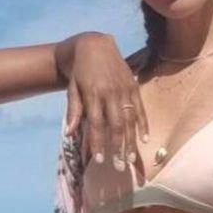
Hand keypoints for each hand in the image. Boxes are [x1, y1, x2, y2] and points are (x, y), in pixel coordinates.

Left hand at [63, 34, 147, 169]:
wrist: (94, 45)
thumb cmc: (80, 71)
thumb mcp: (72, 88)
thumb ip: (74, 111)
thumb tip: (68, 133)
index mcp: (93, 94)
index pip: (96, 124)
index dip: (97, 143)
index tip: (98, 161)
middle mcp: (111, 93)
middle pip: (116, 125)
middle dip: (117, 148)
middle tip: (119, 167)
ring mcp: (124, 90)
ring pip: (130, 120)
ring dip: (131, 141)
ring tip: (131, 159)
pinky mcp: (133, 86)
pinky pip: (140, 109)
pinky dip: (143, 125)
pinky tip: (144, 140)